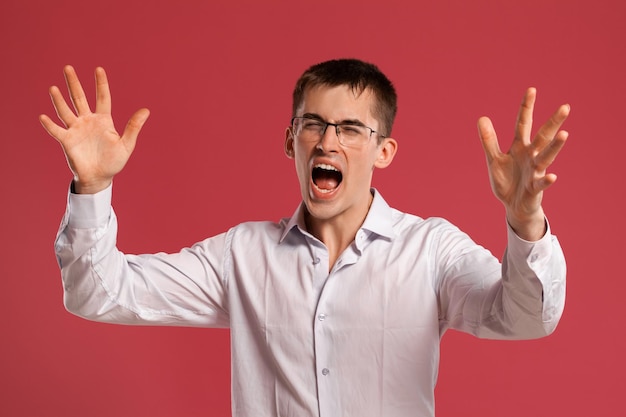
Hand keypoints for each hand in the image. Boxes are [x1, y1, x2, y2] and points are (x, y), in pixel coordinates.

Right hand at [40, 66, 149, 193]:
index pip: (102, 97)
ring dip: (59, 100)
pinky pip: (57, 131)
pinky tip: (43, 116)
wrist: (100, 177)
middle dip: (74, 83)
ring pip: (66, 111)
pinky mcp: (67, 141)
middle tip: (68, 68)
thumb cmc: (114, 162)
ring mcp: (76, 129)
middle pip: (79, 98)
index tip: (99, 69)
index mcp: (103, 120)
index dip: (101, 84)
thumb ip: (133, 127)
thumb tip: (146, 110)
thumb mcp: (126, 145)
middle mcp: (88, 121)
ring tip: (53, 88)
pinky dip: (50, 124)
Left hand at [478, 88, 569, 240]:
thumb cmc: (507, 180)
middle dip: (553, 122)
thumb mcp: (494, 159)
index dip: (526, 107)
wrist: (513, 205)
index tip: (532, 89)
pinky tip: (552, 176)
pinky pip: (542, 183)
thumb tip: (482, 117)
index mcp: (520, 147)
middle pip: (542, 136)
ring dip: (555, 146)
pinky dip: (547, 180)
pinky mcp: (535, 187)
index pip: (523, 123)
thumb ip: (489, 140)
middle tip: (565, 106)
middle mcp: (530, 155)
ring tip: (564, 134)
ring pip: (546, 156)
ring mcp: (535, 171)